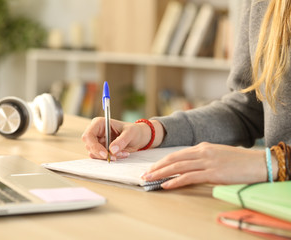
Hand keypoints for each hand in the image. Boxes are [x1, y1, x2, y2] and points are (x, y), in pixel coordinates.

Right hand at [82, 117, 159, 159]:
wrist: (138, 137)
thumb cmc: (134, 130)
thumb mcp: (130, 133)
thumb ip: (122, 140)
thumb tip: (112, 150)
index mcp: (99, 123)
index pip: (88, 135)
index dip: (94, 146)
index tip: (105, 154)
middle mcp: (95, 133)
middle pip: (89, 146)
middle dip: (102, 154)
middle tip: (116, 157)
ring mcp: (97, 142)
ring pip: (95, 154)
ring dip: (109, 157)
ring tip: (123, 153)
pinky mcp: (101, 150)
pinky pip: (101, 158)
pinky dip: (111, 158)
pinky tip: (122, 154)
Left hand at [141, 142, 277, 188]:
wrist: (258, 162)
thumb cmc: (238, 160)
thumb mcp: (216, 154)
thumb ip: (202, 157)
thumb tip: (189, 165)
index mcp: (202, 147)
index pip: (176, 154)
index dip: (162, 161)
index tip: (151, 167)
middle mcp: (202, 152)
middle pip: (173, 159)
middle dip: (156, 167)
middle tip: (144, 174)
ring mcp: (207, 162)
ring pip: (178, 167)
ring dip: (161, 174)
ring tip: (149, 179)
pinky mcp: (213, 173)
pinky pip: (189, 177)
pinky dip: (175, 181)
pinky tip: (166, 185)